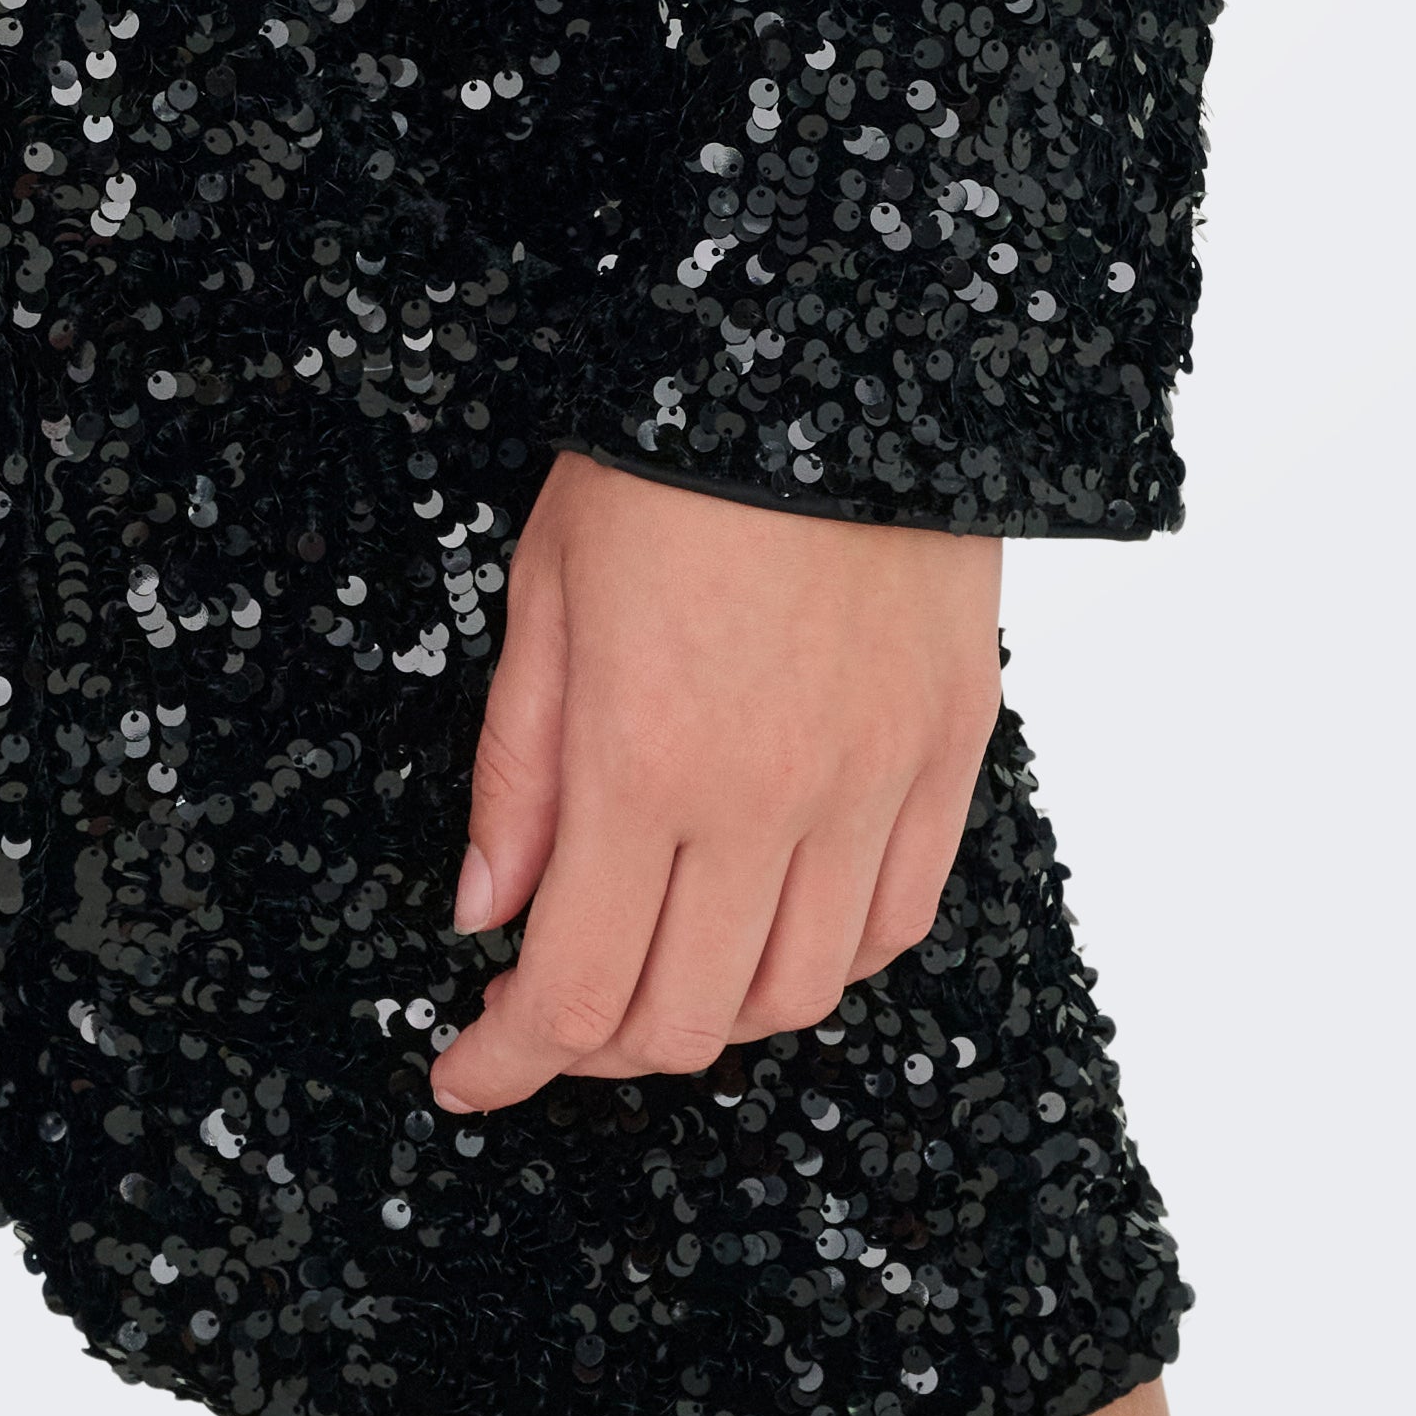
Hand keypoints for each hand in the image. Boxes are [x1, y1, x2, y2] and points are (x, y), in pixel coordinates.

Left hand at [426, 454, 1001, 1114]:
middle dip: (596, 1047)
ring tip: (659, 964)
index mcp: (642, 762)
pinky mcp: (950, 754)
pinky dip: (827, 959)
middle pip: (684, 1020)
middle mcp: (765, 801)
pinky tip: (773, 923)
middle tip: (549, 1010)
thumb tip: (484, 917)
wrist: (833, 342)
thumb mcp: (545, 590)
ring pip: (798, 995)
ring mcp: (872, 785)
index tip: (465, 1073)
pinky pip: (896, 923)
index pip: (576, 991)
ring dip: (713, 1013)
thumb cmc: (666, 452)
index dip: (509, 1061)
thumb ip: (516, 771)